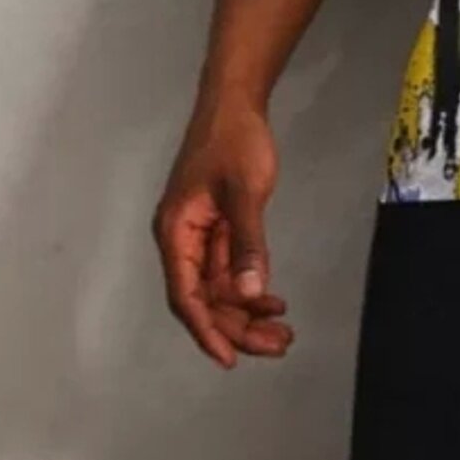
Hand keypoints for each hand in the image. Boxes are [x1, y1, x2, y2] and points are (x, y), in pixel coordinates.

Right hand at [152, 96, 293, 367]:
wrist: (236, 101)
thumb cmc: (235, 141)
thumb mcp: (245, 191)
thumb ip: (248, 243)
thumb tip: (249, 295)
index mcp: (176, 233)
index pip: (186, 295)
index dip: (207, 330)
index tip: (230, 359)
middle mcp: (183, 240)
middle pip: (205, 298)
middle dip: (237, 326)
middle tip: (278, 345)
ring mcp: (200, 235)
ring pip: (219, 288)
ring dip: (247, 311)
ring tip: (283, 332)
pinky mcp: (218, 227)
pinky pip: (230, 269)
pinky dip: (251, 286)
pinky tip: (275, 301)